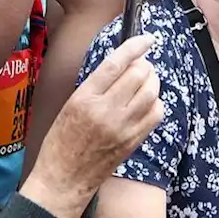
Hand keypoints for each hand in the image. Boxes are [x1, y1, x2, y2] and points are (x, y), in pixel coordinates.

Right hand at [23, 35, 162, 207]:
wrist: (64, 178)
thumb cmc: (62, 141)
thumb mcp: (70, 105)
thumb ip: (96, 85)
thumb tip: (123, 64)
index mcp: (84, 98)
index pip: (116, 64)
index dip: (135, 46)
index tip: (146, 39)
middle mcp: (105, 111)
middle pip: (138, 74)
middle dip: (144, 65)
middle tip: (140, 67)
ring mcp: (122, 127)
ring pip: (151, 92)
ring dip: (152, 82)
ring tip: (143, 83)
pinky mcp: (133, 140)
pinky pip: (156, 113)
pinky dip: (155, 103)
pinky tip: (146, 104)